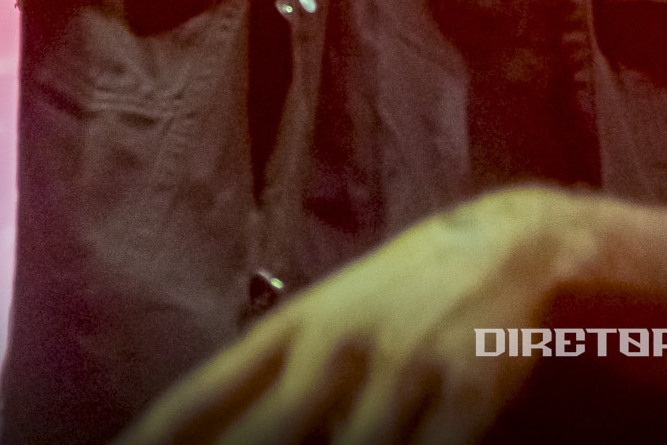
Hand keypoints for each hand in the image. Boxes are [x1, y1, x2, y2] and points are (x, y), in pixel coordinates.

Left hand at [117, 188, 591, 444]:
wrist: (516, 242)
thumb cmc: (405, 297)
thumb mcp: (327, 320)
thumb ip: (265, 379)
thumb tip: (187, 432)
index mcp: (292, 330)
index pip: (199, 401)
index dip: (150, 443)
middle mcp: (334, 347)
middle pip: (260, 438)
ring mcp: (401, 367)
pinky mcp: (467, 388)